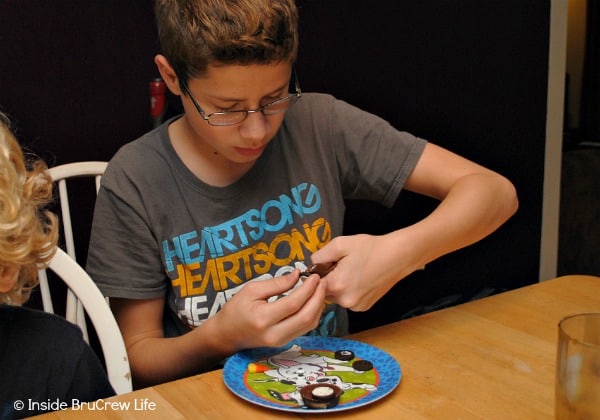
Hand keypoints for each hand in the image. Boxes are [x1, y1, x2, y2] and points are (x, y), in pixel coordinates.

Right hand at [213, 269, 327, 349]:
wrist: (227, 335)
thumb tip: (297, 275)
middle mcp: (274, 333)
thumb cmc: (236, 310)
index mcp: (263, 318)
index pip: (293, 303)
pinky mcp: (286, 342)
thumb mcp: (251, 290)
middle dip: (318, 297)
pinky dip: (313, 313)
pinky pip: (306, 328)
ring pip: (310, 324)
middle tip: (322, 281)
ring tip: (320, 289)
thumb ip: (276, 284)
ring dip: (318, 305)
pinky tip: (313, 300)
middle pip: (306, 316)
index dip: (308, 288)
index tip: (313, 276)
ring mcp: (281, 341)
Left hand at [311, 232, 424, 310]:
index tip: (325, 265)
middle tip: (341, 265)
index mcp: (337, 285)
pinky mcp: (364, 307)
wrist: (397, 256)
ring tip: (353, 271)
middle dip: (328, 279)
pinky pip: (348, 300)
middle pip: (324, 292)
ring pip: (336, 297)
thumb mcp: (340, 244)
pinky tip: (360, 279)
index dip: (316, 274)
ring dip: (338, 286)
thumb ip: (319, 256)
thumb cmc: (370, 248)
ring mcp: (356, 306)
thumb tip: (311, 266)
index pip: (313, 285)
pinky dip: (349, 291)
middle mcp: (345, 301)